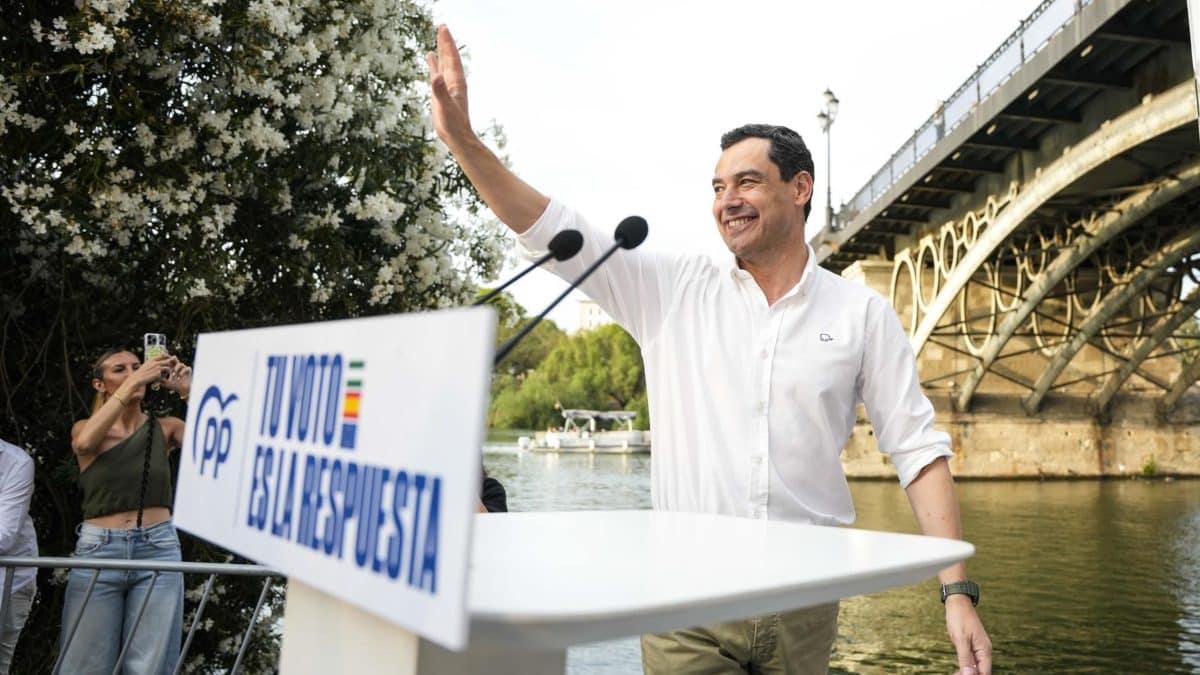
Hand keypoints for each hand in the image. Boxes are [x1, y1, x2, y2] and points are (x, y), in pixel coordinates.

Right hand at [114, 354, 176, 400]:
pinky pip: (165, 374)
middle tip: (168, 369)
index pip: (163, 354)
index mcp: (152, 359)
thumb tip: (160, 362)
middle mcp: (155, 362)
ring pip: (168, 368)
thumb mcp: (146, 365)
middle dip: (170, 365)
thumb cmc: (141, 373)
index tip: (168, 360)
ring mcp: (157, 367)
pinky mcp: (158, 373)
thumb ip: (153, 363)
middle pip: (168, 361)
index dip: (167, 357)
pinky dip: (164, 376)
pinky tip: (159, 378)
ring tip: (163, 375)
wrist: (137, 379)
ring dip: (168, 371)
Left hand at [163, 358, 191, 397]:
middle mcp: (178, 367)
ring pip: (180, 364)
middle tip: (169, 359)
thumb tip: (153, 378)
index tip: (162, 358)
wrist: (183, 390)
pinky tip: (180, 375)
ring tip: (175, 373)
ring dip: (176, 368)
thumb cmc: (175, 386)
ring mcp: (184, 368)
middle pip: (175, 360)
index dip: (166, 359)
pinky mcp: (188, 371)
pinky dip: (182, 371)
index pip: (168, 362)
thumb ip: (160, 380)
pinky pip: (186, 368)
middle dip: (171, 359)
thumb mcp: (166, 383)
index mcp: (172, 368)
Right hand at [425, 25, 473, 146]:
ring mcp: (447, 86)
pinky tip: (430, 57)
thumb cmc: (453, 124)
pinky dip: (434, 63)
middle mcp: (453, 81)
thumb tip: (435, 76)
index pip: (451, 58)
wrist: (456, 137)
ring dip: (441, 50)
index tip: (443, 28)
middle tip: (442, 26)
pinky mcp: (441, 92)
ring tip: (438, 36)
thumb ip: (440, 91)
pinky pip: (437, 73)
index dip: (447, 43)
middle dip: (446, 42)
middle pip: (449, 57)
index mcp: (456, 82)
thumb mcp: (445, 107)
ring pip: (444, 63)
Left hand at [946, 595, 991, 674]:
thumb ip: (965, 658)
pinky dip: (965, 665)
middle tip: (955, 674)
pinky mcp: (971, 645)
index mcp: (984, 650)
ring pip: (975, 666)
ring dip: (966, 671)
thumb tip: (969, 674)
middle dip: (969, 674)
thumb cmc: (959, 617)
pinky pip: (971, 660)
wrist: (957, 602)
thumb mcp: (960, 639)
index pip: (984, 672)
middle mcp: (984, 650)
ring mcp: (978, 648)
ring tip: (955, 673)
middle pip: (980, 670)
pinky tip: (957, 668)